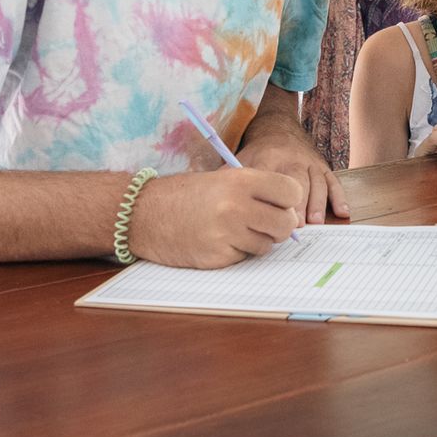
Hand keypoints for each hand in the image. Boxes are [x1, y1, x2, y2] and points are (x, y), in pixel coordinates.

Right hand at [126, 168, 303, 267]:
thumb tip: (293, 213)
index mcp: (242, 180)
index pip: (292, 192)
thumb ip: (258, 192)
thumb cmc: (186, 194)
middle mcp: (237, 206)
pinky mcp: (216, 257)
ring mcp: (226, 233)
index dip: (288, 200)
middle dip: (278, 226)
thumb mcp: (224, 179)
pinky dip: (236, 252)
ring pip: (267, 245)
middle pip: (286, 224)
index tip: (278, 204)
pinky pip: (243, 258)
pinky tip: (217, 241)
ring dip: (257, 241)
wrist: (143, 213)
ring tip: (234, 229)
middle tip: (263, 223)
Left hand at [239, 134, 348, 223]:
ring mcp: (310, 162)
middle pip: (298, 181)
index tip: (272, 215)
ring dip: (318, 204)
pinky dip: (339, 198)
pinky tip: (342, 213)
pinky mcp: (322, 166)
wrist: (278, 126)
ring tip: (316, 222)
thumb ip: (231, 177)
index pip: (272, 176)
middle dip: (299, 203)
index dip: (272, 196)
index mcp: (269, 156)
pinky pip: (334, 182)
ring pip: (318, 183)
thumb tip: (215, 199)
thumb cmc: (258, 150)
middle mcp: (293, 158)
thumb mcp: (242, 157)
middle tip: (297, 225)